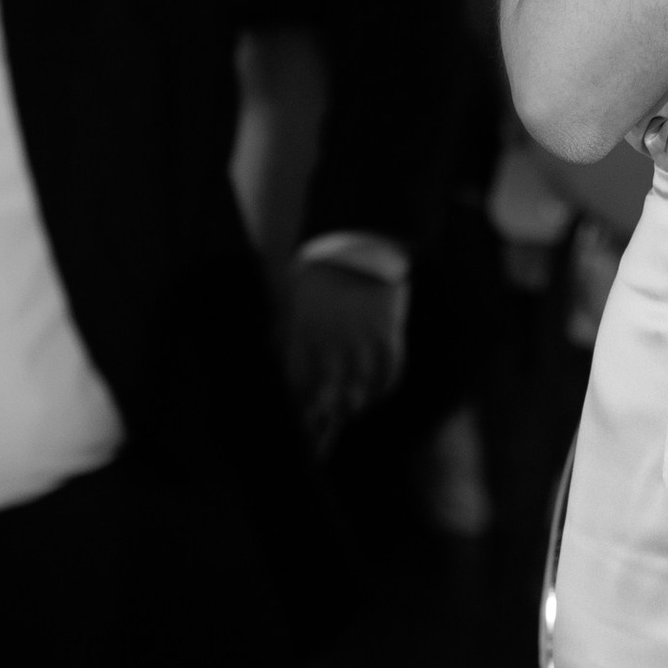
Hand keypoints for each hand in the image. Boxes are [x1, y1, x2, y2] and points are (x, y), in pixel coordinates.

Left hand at [283, 259, 407, 450]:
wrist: (358, 240)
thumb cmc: (319, 269)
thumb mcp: (293, 298)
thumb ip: (286, 331)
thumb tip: (277, 357)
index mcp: (304, 334)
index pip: (298, 386)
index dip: (298, 408)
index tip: (299, 419)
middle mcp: (333, 343)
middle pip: (329, 398)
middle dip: (325, 417)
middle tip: (323, 427)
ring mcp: (362, 339)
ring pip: (361, 392)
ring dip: (356, 405)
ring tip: (351, 409)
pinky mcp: (389, 332)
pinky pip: (390, 373)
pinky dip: (384, 387)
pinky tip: (377, 391)